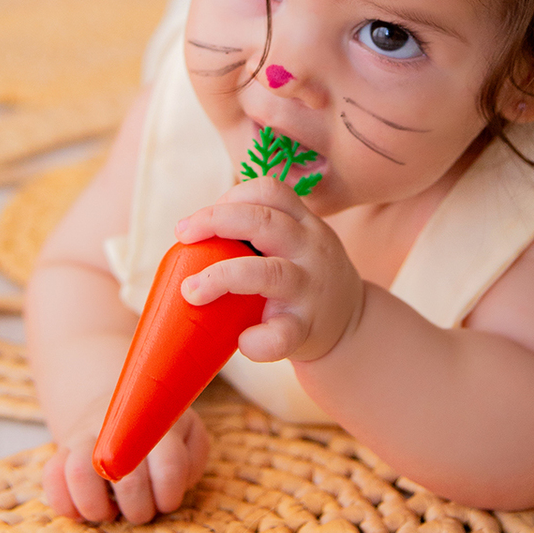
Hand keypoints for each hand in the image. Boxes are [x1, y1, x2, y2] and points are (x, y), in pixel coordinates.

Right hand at [42, 404, 210, 524]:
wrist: (117, 408)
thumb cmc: (160, 433)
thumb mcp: (187, 436)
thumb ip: (192, 458)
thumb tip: (176, 481)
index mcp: (155, 423)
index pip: (168, 463)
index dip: (168, 494)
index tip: (166, 501)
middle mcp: (115, 427)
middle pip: (127, 476)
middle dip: (138, 508)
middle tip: (141, 510)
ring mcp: (84, 438)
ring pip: (79, 473)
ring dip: (97, 506)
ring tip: (110, 511)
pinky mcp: (60, 454)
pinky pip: (51, 479)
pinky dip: (66, 504)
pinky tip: (84, 510)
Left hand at [176, 173, 363, 363]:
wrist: (350, 326)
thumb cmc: (303, 278)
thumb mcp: (296, 242)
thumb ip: (260, 230)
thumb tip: (190, 232)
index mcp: (305, 223)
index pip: (271, 191)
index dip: (231, 196)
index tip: (202, 218)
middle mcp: (311, 249)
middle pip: (264, 221)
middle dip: (216, 221)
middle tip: (183, 234)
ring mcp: (310, 289)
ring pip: (269, 272)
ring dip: (221, 277)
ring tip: (191, 291)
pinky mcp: (307, 328)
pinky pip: (281, 334)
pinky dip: (257, 340)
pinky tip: (242, 341)